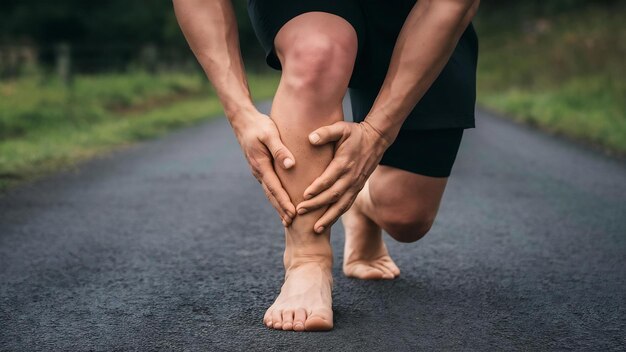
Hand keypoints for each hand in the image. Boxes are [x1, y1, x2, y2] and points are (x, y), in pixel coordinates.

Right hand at [232, 109, 295, 226]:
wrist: (243, 121)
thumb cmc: (259, 125)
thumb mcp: (270, 134)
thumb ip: (280, 149)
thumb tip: (290, 165)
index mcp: (261, 165)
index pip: (275, 188)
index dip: (284, 202)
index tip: (293, 214)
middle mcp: (258, 171)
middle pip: (271, 194)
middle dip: (281, 209)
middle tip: (291, 223)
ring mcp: (258, 171)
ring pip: (269, 192)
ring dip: (278, 205)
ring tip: (287, 218)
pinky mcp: (261, 167)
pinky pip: (269, 185)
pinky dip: (275, 196)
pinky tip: (281, 201)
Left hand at [296, 121, 390, 232]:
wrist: (376, 140)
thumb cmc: (355, 133)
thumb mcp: (341, 128)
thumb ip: (325, 133)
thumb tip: (310, 138)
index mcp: (344, 163)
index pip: (329, 179)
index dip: (317, 189)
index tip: (303, 196)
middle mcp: (351, 177)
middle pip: (333, 195)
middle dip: (316, 206)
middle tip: (300, 212)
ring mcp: (355, 184)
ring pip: (341, 205)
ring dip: (328, 218)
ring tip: (315, 229)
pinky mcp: (357, 188)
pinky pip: (346, 205)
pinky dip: (336, 215)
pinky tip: (326, 223)